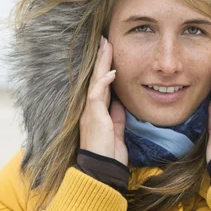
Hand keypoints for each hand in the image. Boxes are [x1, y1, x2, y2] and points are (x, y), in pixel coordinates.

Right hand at [79, 36, 127, 165]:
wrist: (102, 170)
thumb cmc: (109, 154)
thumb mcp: (116, 131)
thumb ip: (117, 116)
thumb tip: (120, 102)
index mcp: (96, 111)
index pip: (100, 84)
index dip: (104, 68)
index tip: (109, 52)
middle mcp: (90, 108)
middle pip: (96, 77)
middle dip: (101, 58)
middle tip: (105, 40)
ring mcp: (90, 111)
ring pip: (95, 81)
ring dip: (101, 63)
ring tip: (106, 46)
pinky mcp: (93, 116)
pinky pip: (97, 95)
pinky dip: (104, 82)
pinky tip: (111, 72)